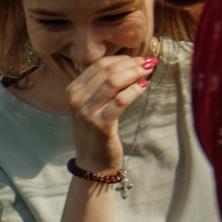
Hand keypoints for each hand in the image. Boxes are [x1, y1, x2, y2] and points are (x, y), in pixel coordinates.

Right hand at [65, 51, 156, 174]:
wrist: (92, 162)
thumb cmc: (96, 131)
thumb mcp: (92, 105)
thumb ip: (102, 86)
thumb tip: (130, 63)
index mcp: (73, 90)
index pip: (98, 65)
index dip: (121, 58)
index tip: (137, 58)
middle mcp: (77, 99)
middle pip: (107, 70)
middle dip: (131, 63)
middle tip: (148, 62)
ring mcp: (87, 112)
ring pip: (113, 82)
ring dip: (134, 73)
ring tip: (148, 71)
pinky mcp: (101, 125)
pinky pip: (120, 101)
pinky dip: (134, 90)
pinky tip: (144, 86)